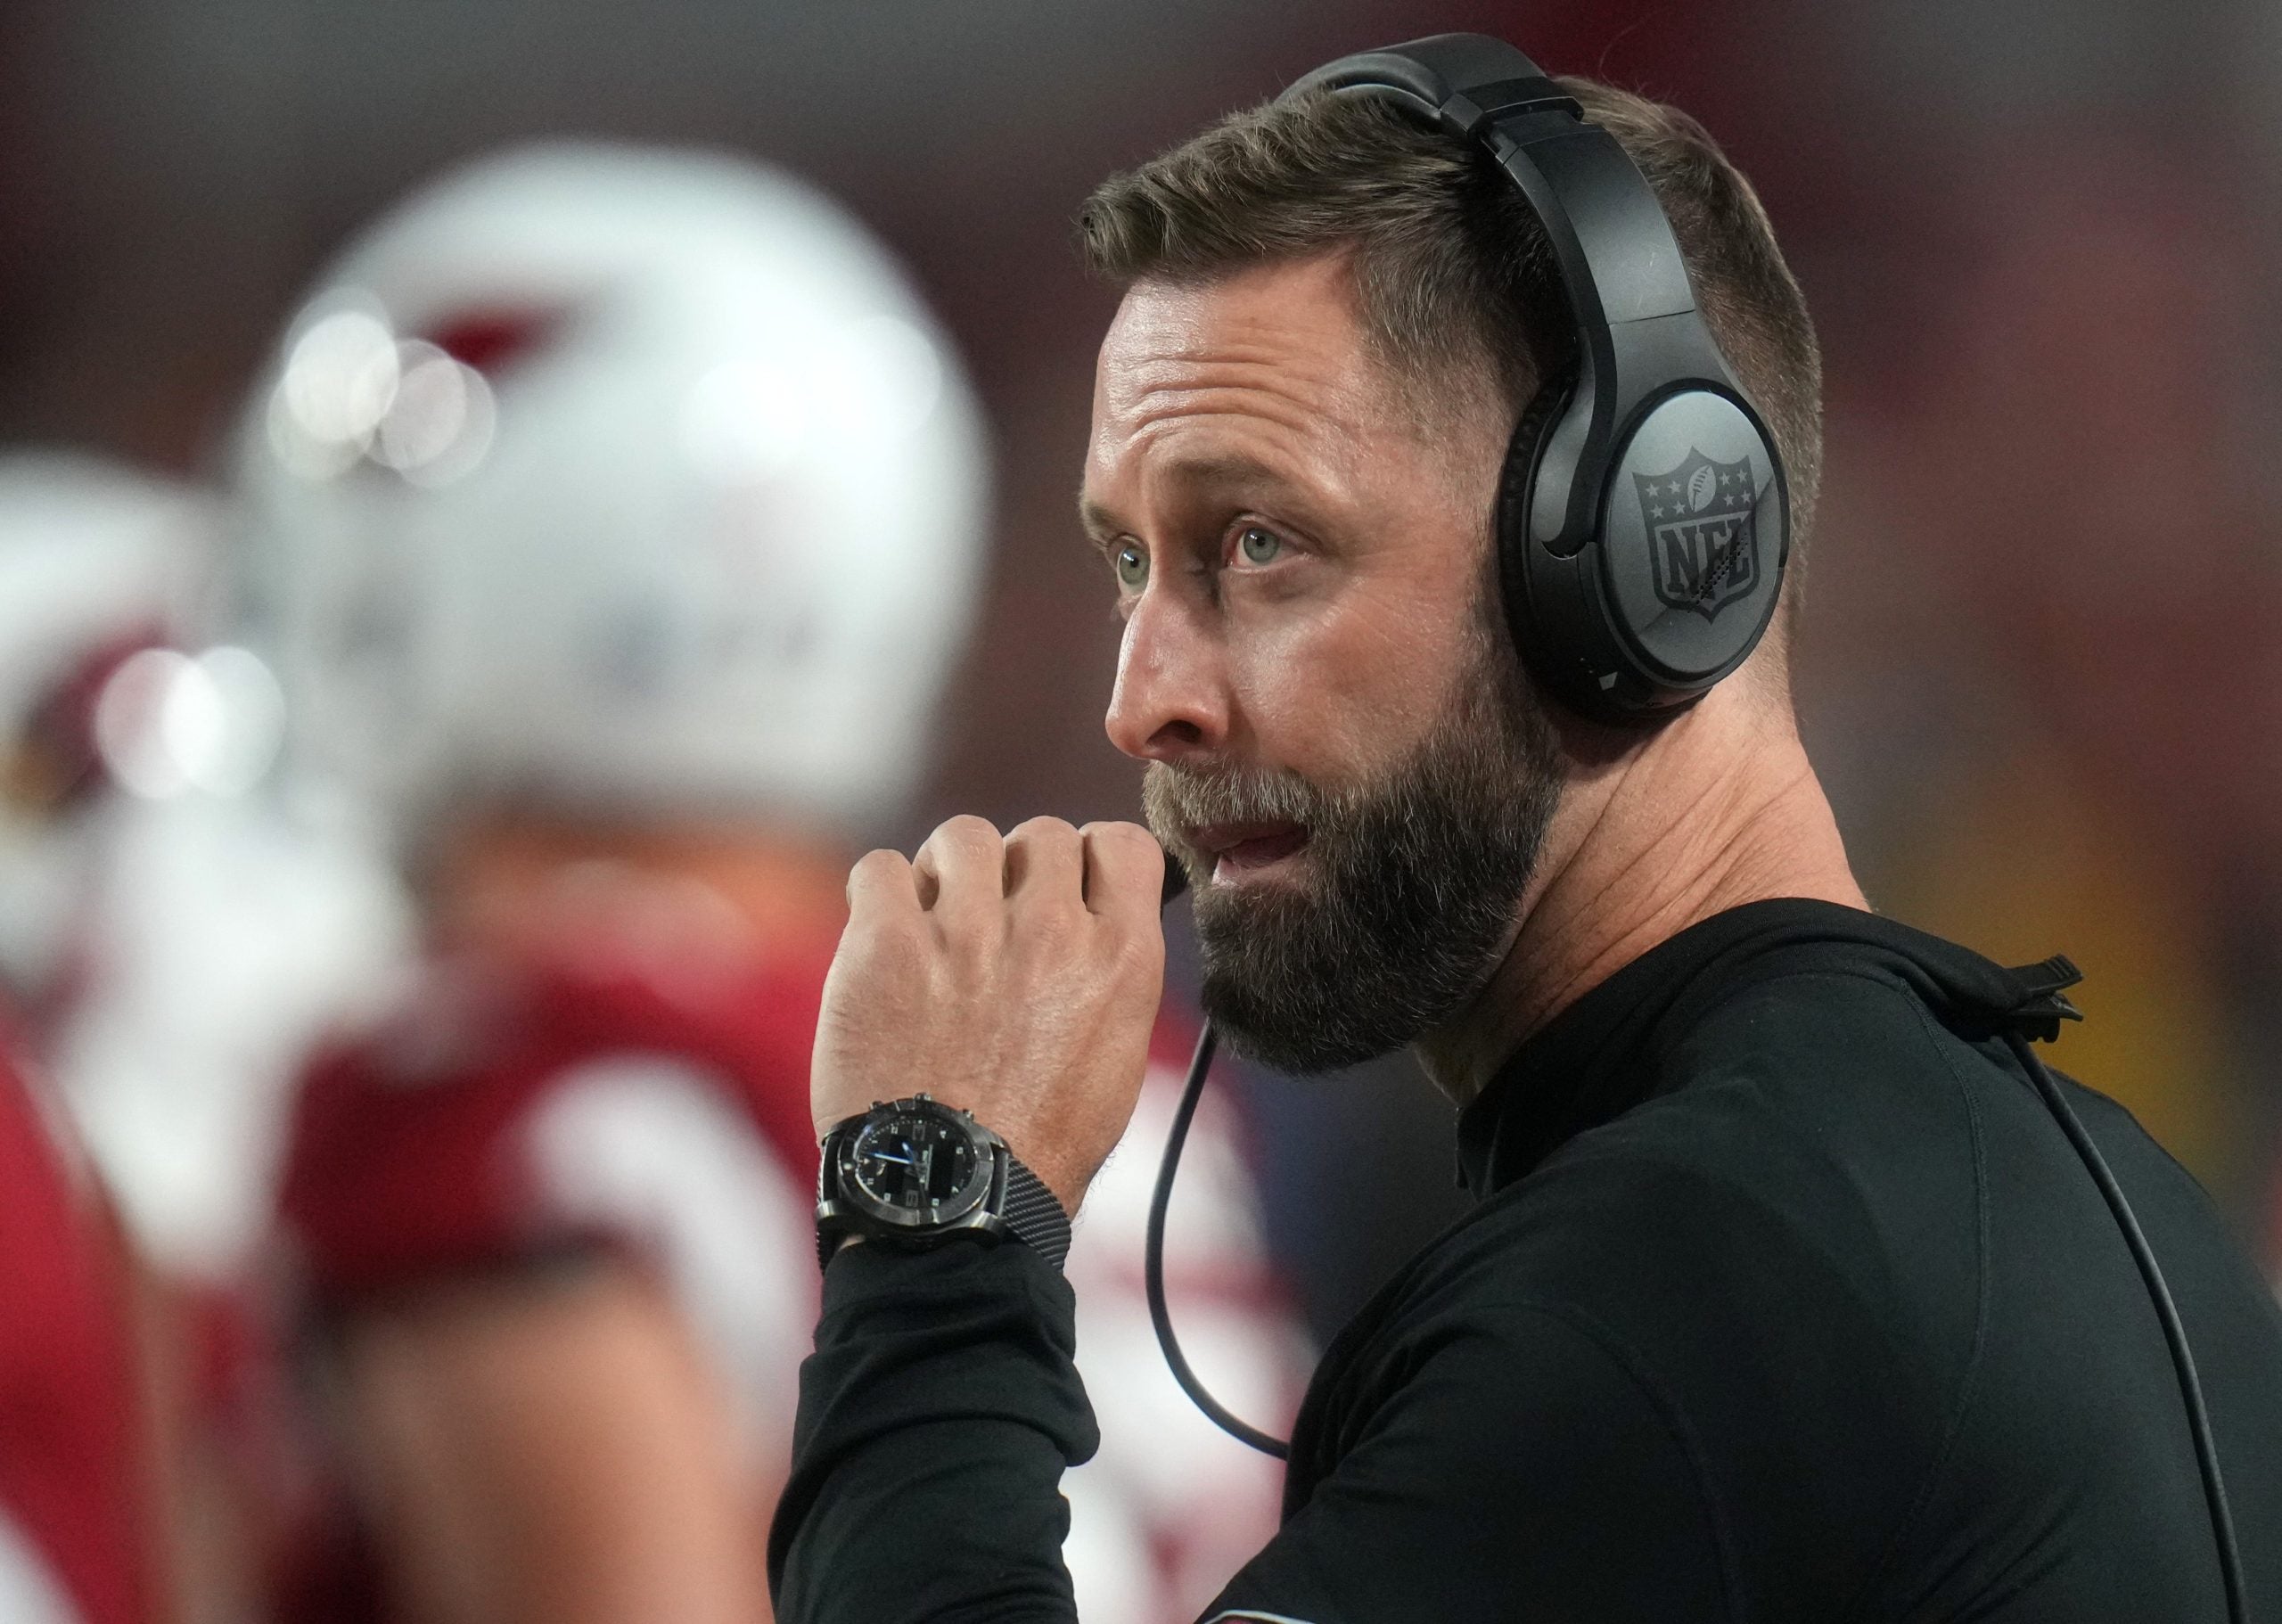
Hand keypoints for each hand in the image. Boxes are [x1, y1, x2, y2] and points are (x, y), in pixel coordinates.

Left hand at [811, 816, 1166, 1213]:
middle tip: (993, 928)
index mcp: (1121, 959)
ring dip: (948, 874)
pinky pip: (879, 869)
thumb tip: (1094, 912)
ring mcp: (968, 935)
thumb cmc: (1038, 1145)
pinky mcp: (887, 947)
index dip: (1088, 861)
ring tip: (936, 929)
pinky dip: (879, 897)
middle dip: (1017, 873)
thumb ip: (1110, 970)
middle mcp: (1051, 932)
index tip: (1066, 892)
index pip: (1119, 843)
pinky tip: (886, 943)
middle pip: (1041, 835)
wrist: (951, 1204)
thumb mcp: (1116, 1055)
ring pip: (962, 837)